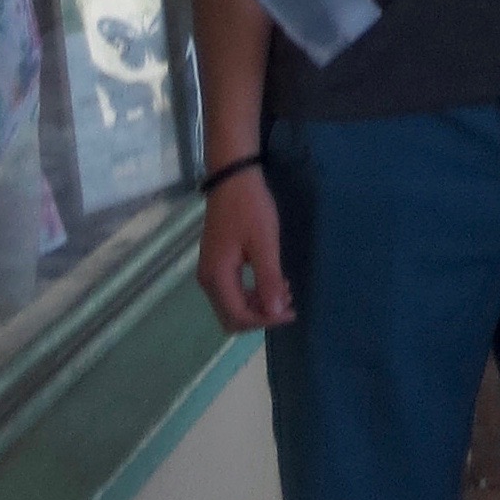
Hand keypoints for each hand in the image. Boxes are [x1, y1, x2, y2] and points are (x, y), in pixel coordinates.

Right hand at [197, 168, 293, 331]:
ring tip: (284, 290)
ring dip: (258, 305)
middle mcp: (208, 279)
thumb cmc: (250, 208)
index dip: (265, 320)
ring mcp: (210, 271)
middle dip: (260, 316)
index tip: (291, 311)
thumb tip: (274, 313)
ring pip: (232, 306)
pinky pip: (233, 291)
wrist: (233, 179)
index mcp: (217, 276)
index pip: (239, 316)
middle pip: (231, 317)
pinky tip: (273, 281)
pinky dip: (252, 293)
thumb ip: (268, 279)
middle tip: (288, 302)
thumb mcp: (264, 244)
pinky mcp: (217, 263)